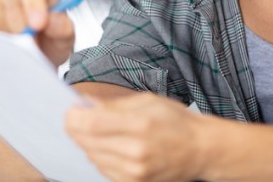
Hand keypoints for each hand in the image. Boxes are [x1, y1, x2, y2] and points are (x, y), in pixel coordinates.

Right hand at [0, 0, 74, 66]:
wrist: (39, 59)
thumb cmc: (51, 41)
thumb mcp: (65, 36)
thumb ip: (63, 27)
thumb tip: (53, 20)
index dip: (33, 2)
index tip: (39, 23)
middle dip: (20, 20)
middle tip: (29, 38)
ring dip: (8, 30)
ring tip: (21, 45)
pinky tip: (8, 46)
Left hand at [66, 92, 208, 181]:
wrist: (201, 150)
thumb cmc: (176, 121)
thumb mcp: (147, 101)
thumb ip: (113, 104)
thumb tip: (84, 103)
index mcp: (139, 125)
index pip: (90, 124)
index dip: (73, 116)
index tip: (71, 109)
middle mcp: (134, 151)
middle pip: (86, 141)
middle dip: (78, 127)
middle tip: (82, 116)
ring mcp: (134, 172)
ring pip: (92, 157)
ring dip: (89, 142)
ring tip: (104, 131)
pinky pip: (103, 169)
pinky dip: (101, 156)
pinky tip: (112, 146)